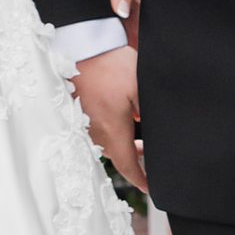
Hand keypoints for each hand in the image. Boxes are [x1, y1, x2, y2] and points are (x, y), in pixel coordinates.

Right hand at [72, 40, 145, 191]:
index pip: (128, 166)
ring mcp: (85, 123)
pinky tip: (119, 117)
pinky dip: (111, 132)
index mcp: (113, 131)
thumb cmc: (111, 65)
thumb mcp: (141, 88)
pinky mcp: (78, 112)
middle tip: (150, 155)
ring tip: (138, 135)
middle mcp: (96, 133)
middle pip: (118, 156)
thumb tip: (156, 130)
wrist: (81, 46)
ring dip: (123, 144)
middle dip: (135, 159)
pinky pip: (97, 131)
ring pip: (107, 143)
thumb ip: (150, 112)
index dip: (141, 180)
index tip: (152, 187)